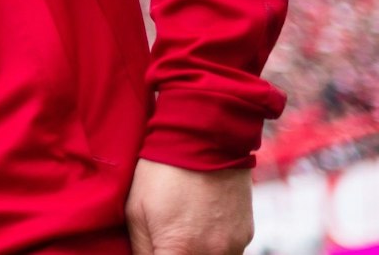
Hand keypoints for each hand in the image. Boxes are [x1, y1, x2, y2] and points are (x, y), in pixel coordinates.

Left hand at [126, 158, 253, 254]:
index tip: (155, 248)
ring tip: (184, 227)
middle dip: (176, 253)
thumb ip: (141, 249)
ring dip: (196, 252)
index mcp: (181, 251)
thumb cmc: (162, 172)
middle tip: (166, 236)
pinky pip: (229, 252)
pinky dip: (214, 245)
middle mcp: (213, 254)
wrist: (204, 139)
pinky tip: (200, 222)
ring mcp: (234, 245)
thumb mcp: (136, 211)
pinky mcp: (247, 234)